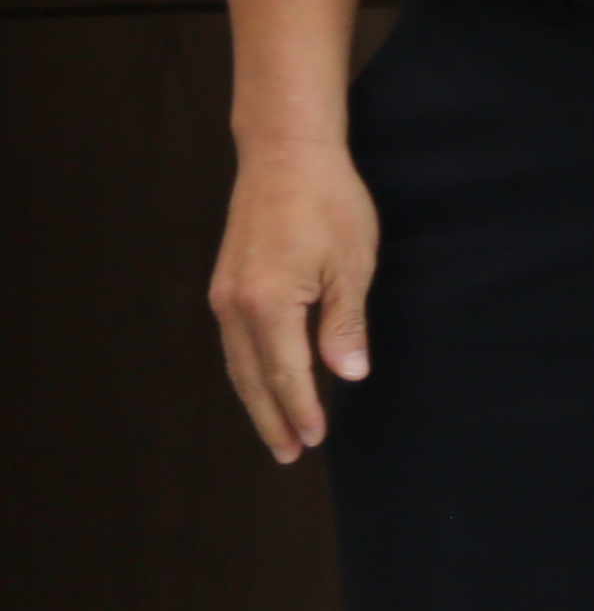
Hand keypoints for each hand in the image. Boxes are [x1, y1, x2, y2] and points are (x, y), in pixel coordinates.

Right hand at [210, 140, 379, 462]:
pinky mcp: (225, 284)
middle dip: (272, 419)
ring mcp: (224, 295)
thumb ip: (344, 324)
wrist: (286, 154)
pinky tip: (264, 381)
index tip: (315, 440)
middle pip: (252, 379)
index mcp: (269, 304)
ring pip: (238, 363)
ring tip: (277, 430)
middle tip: (289, 455)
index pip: (286, 375)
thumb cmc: (329, 202)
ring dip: (257, 399)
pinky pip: (235, 342)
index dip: (301, 410)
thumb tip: (347, 376)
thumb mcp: (352, 263)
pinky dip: (249, 370)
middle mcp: (235, 306)